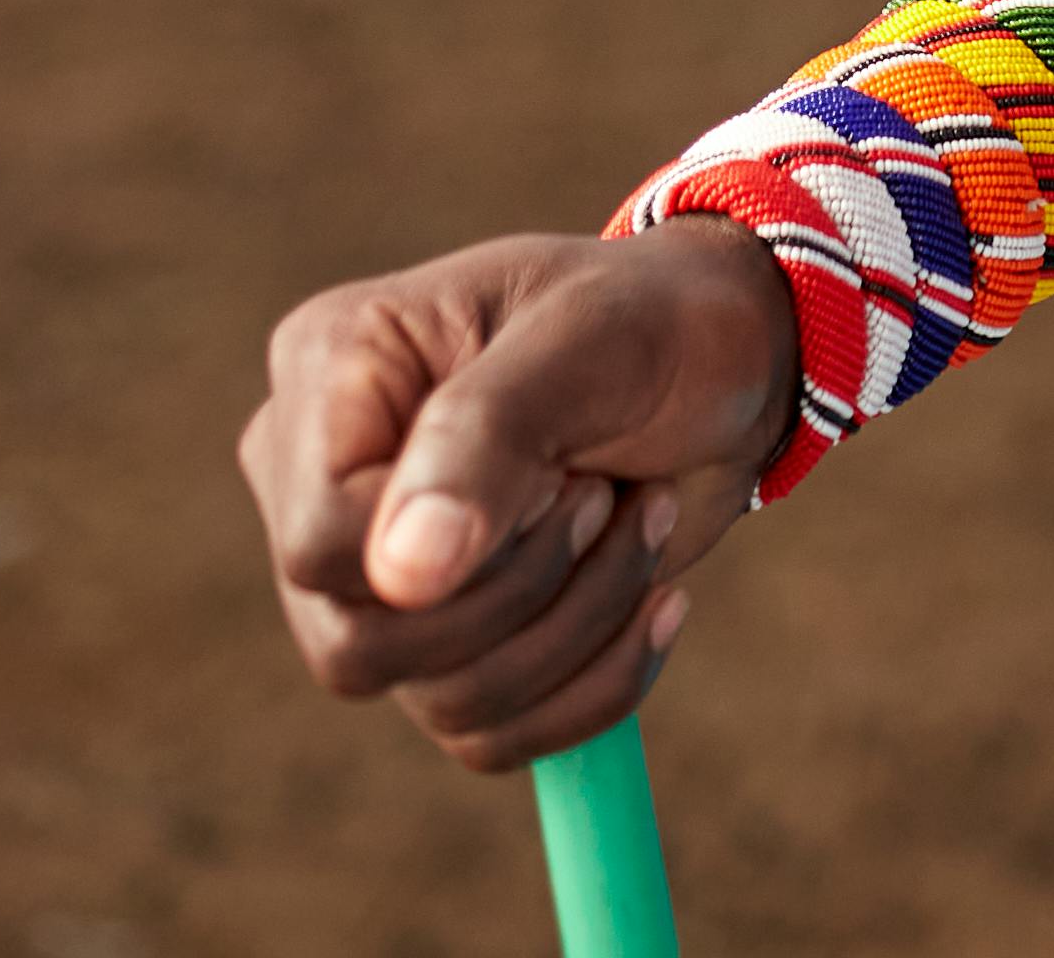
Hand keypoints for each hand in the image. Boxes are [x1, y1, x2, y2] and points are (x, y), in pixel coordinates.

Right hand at [239, 221, 796, 772]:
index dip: (455, 544)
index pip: (322, 541)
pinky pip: (487, 736)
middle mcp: (322, 480)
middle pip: (361, 646)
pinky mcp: (442, 641)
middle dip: (528, 590)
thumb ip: (481, 439)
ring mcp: (377, 573)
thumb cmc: (655, 318)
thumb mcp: (587, 343)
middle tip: (608, 492)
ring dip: (580, 625)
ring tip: (647, 516)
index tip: (562, 473)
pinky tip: (657, 596)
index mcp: (328, 367)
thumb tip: (400, 578)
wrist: (731, 362)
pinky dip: (594, 684)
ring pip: (439, 699)